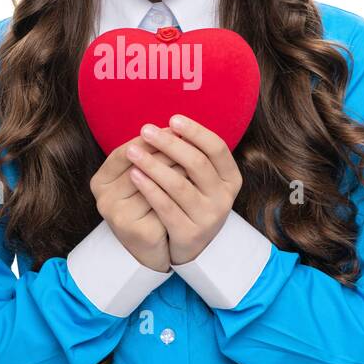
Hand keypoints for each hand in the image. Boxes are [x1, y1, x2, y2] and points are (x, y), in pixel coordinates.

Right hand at [90, 135, 186, 273]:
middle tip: (191, 139)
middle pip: (141, 166)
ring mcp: (119, 218)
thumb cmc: (145, 203)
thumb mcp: (139, 176)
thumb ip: (149, 155)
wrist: (148, 247)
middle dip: (168, 151)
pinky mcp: (138, 233)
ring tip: (199, 159)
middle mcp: (104, 200)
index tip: (174, 125)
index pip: (124, 152)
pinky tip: (197, 184)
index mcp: (99, 182)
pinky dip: (181, 194)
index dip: (151, 139)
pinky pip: (165, 207)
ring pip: (155, 186)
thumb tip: (174, 127)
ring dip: (178, 169)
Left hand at [126, 114, 242, 266]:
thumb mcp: (201, 179)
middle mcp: (223, 198)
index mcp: (230, 179)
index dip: (195, 131)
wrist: (191, 244)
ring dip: (153, 164)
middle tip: (145, 130)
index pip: (217, 148)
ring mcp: (208, 218)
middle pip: (196, 163)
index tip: (172, 118)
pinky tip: (134, 175)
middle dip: (169, 144)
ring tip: (133, 150)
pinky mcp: (190, 234)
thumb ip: (193, 154)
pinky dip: (149, 189)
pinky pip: (166, 207)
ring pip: (179, 185)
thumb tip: (170, 124)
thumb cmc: (192, 200)